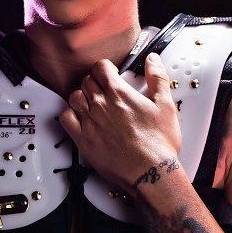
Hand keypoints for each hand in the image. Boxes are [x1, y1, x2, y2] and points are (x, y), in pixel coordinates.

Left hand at [57, 52, 181, 192]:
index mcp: (119, 93)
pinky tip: (80, 118)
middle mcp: (101, 105)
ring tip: (92, 104)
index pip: (100, 67)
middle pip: (87, 81)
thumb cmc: (159, 143)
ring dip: (82, 97)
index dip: (105, 69)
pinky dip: (70, 114)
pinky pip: (65, 119)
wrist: (150, 172)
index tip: (111, 75)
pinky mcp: (83, 140)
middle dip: (95, 82)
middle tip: (104, 91)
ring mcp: (90, 122)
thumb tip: (153, 60)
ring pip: (74, 97)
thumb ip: (158, 78)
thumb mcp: (166, 106)